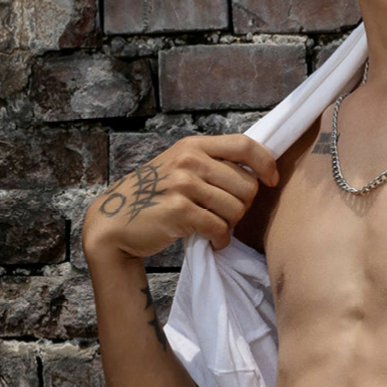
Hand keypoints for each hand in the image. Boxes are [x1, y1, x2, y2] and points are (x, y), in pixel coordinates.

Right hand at [82, 133, 278, 262]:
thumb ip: (211, 164)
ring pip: (236, 209)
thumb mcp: (179, 167)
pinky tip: (211, 241)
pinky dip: (220, 240)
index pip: (244, 145)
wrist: (114, 222)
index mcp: (193, 145)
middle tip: (224, 215)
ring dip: (230, 225)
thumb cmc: (152, 197)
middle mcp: (189, 160)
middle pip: (247, 185)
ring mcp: (183, 184)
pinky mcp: (179, 210)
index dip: (266, 163)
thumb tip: (256, 173)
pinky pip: (219, 228)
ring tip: (214, 227)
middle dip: (243, 206)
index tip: (272, 180)